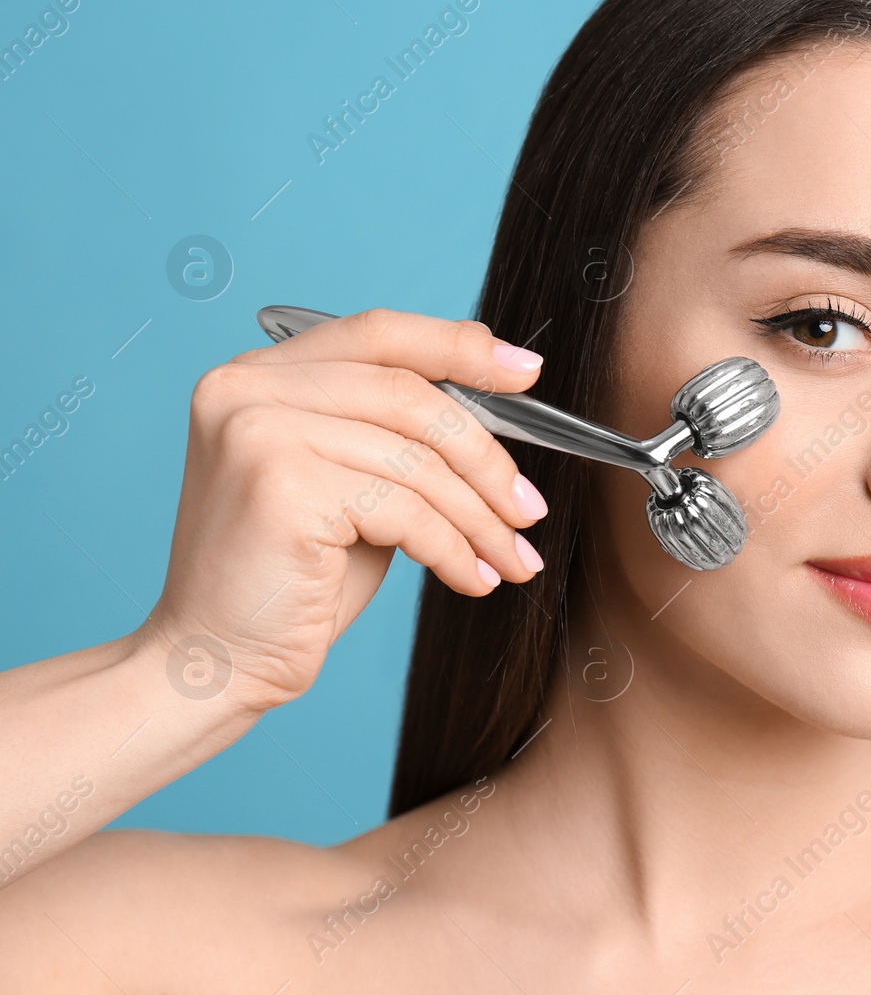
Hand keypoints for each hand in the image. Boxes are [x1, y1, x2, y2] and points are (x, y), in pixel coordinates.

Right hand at [139, 308, 547, 713]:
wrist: (216, 661)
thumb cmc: (291, 579)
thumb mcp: (350, 484)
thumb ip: (396, 434)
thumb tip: (498, 404)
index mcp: (259, 374)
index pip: (379, 334)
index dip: (460, 347)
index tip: (526, 372)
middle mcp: (247, 388)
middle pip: (410, 396)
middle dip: (487, 457)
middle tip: (530, 508)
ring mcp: (258, 432)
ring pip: (416, 460)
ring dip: (481, 517)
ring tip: (512, 558)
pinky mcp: (280, 487)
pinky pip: (405, 510)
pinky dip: (453, 549)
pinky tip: (472, 579)